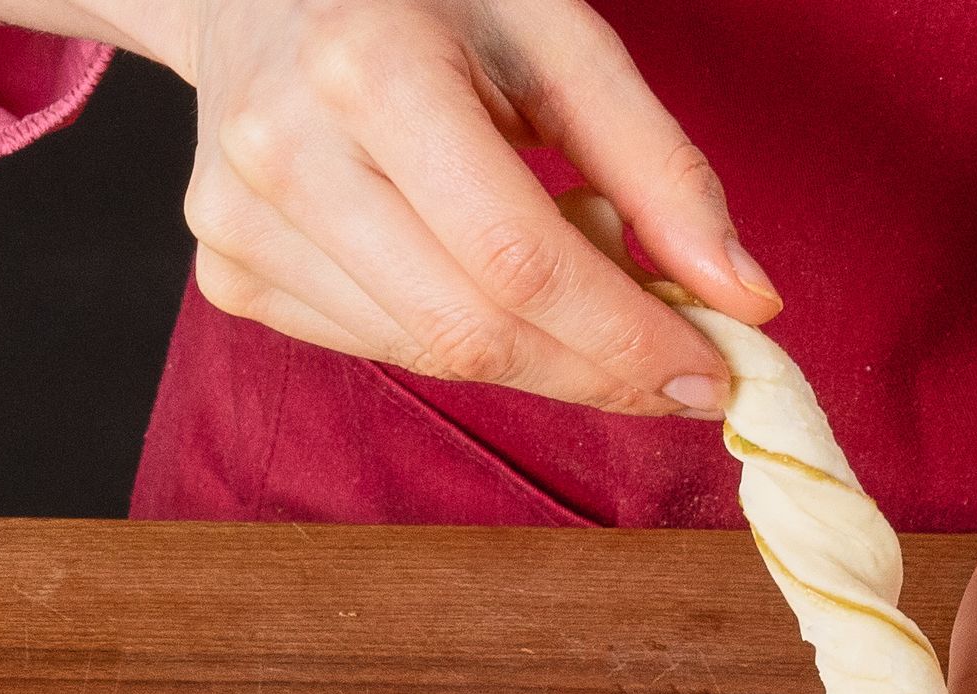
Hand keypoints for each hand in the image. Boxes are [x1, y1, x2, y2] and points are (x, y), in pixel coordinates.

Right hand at [105, 0, 780, 413]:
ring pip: (429, 355)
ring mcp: (243, 223)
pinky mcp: (231, 273)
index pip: (518, 259)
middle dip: (594, 368)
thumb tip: (744, 298)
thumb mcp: (554, 31)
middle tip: (672, 364)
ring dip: (534, 349)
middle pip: (472, 330)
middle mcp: (285, 152)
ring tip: (565, 260)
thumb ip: (657, 162)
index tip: (712, 376)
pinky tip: (473, 263)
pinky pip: (380, 348)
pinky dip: (460, 333)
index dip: (624, 337)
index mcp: (367, 65)